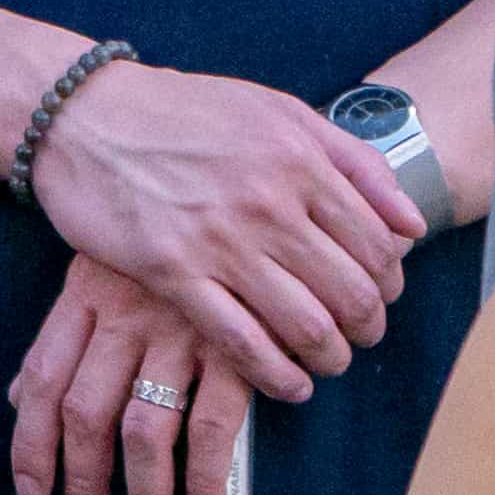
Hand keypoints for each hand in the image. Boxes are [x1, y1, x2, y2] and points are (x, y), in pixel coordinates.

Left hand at [10, 253, 252, 494]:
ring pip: (145, 432)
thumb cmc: (165, 232)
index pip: (44, 381)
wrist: (238, 175)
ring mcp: (179, 332)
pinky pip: (214, 426)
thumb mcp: (101, 268)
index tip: (32, 494)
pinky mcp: (237, 345)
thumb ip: (64, 336)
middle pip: (87, 415)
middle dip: (84, 484)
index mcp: (85, 296)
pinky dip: (206, 479)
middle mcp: (124, 317)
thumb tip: (21, 398)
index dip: (33, 445)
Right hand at [29, 55, 421, 391]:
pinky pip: (241, 341)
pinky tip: (287, 384)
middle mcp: (267, 202)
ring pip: (306, 325)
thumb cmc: (182, 110)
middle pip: (351, 293)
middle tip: (358, 336)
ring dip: (329, 358)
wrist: (82, 113)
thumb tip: (411, 224)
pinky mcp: (171, 271)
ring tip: (326, 362)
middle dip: (367, 328)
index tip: (376, 297)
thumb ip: (351, 159)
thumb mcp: (276, 109)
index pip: (377, 245)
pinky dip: (276, 375)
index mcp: (298, 159)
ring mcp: (218, 239)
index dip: (389, 284)